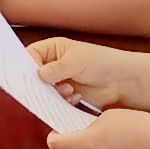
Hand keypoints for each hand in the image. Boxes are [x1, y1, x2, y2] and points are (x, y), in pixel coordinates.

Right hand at [27, 35, 149, 111]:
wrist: (122, 81)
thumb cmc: (102, 62)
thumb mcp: (76, 61)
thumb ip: (56, 68)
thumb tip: (38, 74)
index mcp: (54, 48)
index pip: (31, 54)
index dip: (27, 65)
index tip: (31, 76)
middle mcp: (55, 63)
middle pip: (35, 73)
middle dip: (40, 82)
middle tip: (45, 87)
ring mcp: (61, 79)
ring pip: (44, 89)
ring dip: (54, 92)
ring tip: (68, 90)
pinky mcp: (67, 94)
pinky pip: (55, 100)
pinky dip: (63, 100)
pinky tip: (75, 97)